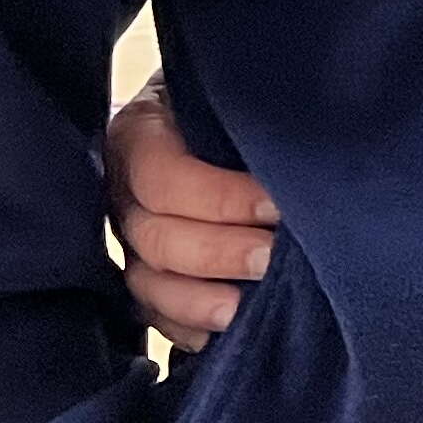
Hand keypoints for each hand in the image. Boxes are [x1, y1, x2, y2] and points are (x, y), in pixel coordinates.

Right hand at [107, 74, 276, 351]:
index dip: (220, 198)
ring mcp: (130, 241)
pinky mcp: (148, 279)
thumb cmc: (244, 101)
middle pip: (155, 237)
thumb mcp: (241, 91)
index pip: (162, 177)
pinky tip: (229, 331)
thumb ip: (253, 116)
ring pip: (148, 284)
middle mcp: (123, 192)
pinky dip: (191, 328)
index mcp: (139, 135)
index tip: (277, 204)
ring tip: (249, 306)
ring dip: (202, 301)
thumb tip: (298, 156)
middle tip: (274, 256)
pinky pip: (156, 317)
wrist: (233, 118)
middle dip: (220, 252)